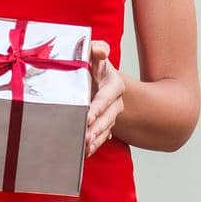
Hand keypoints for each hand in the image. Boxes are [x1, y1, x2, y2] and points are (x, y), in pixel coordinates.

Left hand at [85, 40, 124, 156]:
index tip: (88, 116)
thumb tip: (99, 50)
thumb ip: (96, 49)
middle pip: (108, 117)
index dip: (99, 106)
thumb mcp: (94, 54)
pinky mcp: (105, 124)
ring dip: (96, 139)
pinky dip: (94, 145)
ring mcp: (111, 115)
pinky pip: (102, 137)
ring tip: (85, 147)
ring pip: (106, 129)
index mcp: (114, 84)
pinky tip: (84, 152)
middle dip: (97, 127)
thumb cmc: (92, 64)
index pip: (107, 96)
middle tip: (85, 136)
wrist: (97, 77)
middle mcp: (116, 101)